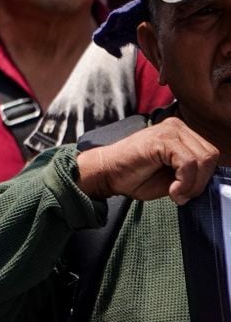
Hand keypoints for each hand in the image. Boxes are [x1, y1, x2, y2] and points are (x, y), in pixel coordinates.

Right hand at [76, 117, 220, 204]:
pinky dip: (184, 183)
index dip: (204, 178)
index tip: (187, 192)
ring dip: (192, 185)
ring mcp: (169, 130)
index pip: (211, 154)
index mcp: (181, 133)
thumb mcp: (173, 175)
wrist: (107, 173)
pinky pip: (188, 164)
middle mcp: (177, 126)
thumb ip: (193, 172)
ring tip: (176, 193)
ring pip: (202, 160)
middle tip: (182, 195)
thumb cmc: (136, 176)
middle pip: (211, 156)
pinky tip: (172, 191)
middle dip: (200, 182)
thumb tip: (213, 180)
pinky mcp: (160, 140)